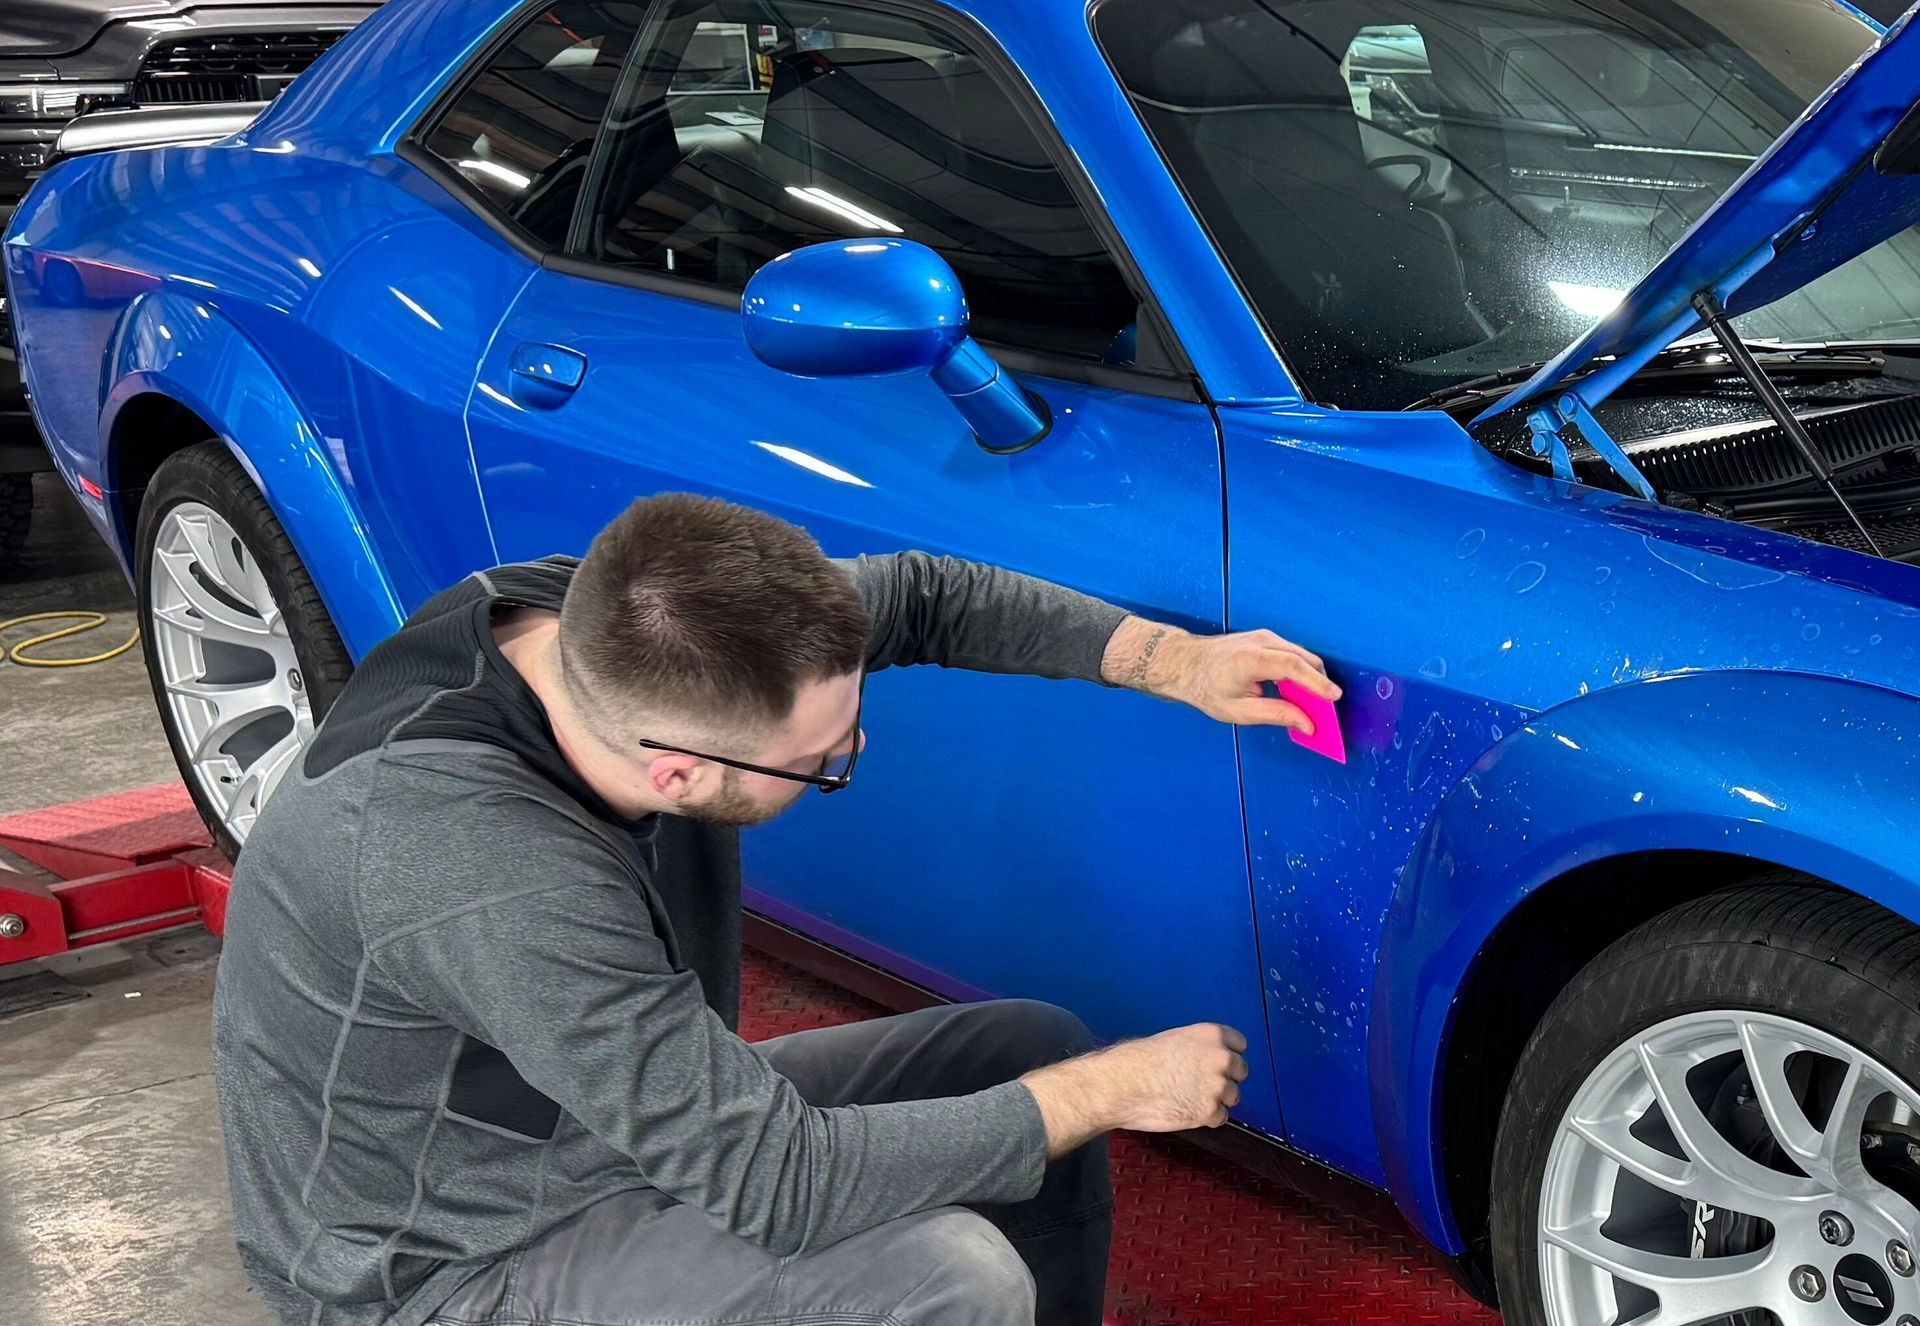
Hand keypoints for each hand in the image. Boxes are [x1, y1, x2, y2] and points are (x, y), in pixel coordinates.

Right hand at [1020, 1023, 1248, 1156]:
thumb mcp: (1174, 1040)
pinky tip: (1185, 1110)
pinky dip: (1206, 1118)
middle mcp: (1221, 1057)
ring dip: (1216, 1100)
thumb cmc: (1139, 1060)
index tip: (1215, 1063)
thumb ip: (1198, 1048)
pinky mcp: (1209, 1112)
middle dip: (1225, 1078)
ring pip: (1233, 1096)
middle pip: (1240, 1071)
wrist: (1121, 1085)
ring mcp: (1217, 1086)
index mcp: (1211, 1034)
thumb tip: (1208, 1060)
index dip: (1227, 1055)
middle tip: (1201, 1084)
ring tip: (1189, 1098)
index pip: (1240, 1044)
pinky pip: (1220, 1118)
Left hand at [1103, 618, 1340, 731]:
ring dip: (1312, 678)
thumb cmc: (1205, 687)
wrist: (1184, 663)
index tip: (1333, 697)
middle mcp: (1260, 642)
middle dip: (1319, 684)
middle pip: (1303, 659)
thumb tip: (1307, 724)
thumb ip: (1275, 715)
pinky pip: (1292, 653)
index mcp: (1250, 660)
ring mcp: (1264, 636)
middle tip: (1328, 710)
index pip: (1293, 667)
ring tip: (1316, 704)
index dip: (1316, 683)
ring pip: (1301, 655)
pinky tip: (1301, 691)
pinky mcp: (1266, 638)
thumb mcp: (1238, 711)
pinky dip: (1301, 671)